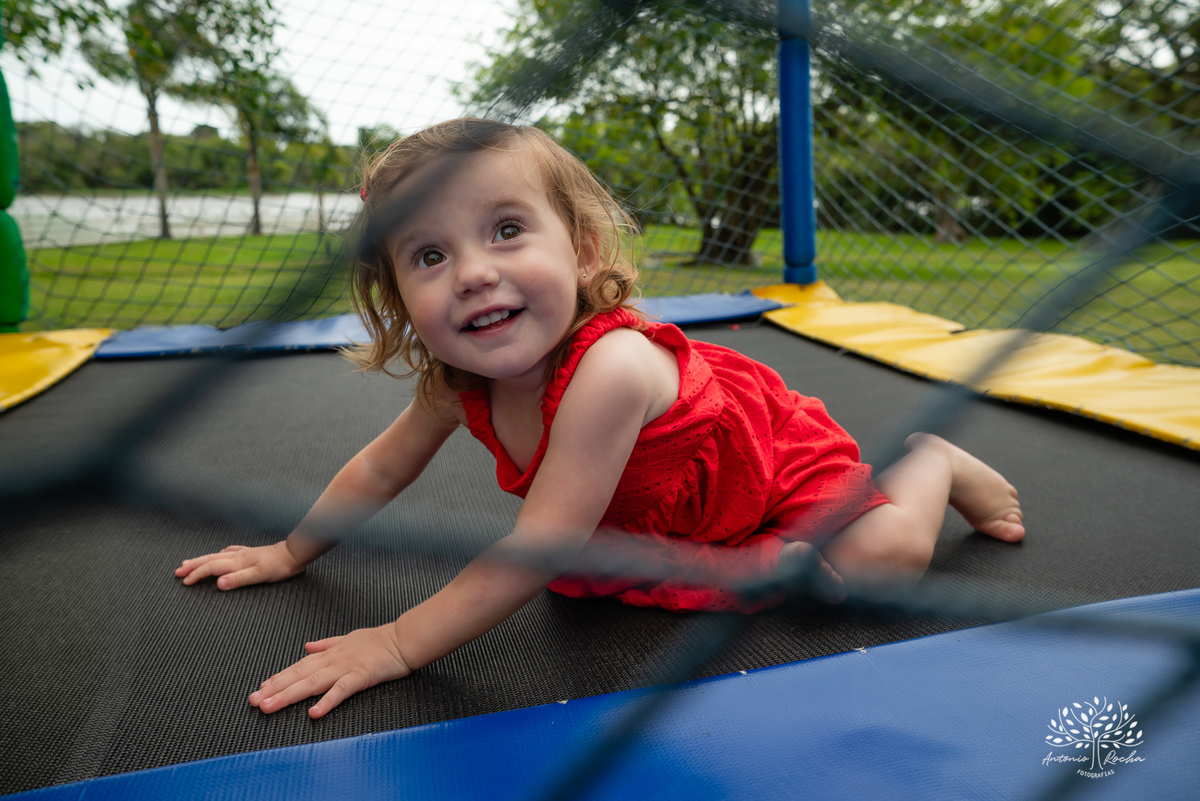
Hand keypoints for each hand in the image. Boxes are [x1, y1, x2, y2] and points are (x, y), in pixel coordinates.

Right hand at [175, 541, 305, 589]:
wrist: (293, 554)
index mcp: (237, 562)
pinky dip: (219, 554)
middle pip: (210, 560)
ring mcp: (243, 553)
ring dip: (202, 560)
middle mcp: (237, 556)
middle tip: (178, 571)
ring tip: (189, 562)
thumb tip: (218, 584)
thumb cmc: (278, 567)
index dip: (196, 575)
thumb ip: (238, 579)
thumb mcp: (259, 576)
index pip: (211, 568)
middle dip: (193, 566)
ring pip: (217, 555)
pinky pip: (229, 552)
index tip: (184, 582)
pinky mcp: (250, 553)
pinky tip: (220, 554)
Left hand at [249, 623, 411, 718]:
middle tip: (255, 701)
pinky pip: (340, 690)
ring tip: (270, 706)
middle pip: (298, 675)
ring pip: (311, 683)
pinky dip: (326, 701)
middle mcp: (332, 660)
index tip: (261, 689)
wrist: (403, 639)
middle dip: (275, 689)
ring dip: (288, 695)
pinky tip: (314, 712)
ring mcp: (345, 667)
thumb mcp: (348, 638)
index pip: (298, 666)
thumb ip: (326, 644)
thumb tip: (307, 646)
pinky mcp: (360, 676)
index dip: (279, 678)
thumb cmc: (378, 640)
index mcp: (329, 653)